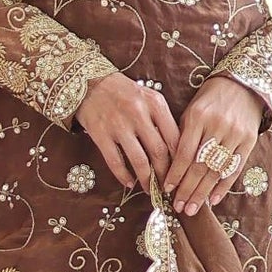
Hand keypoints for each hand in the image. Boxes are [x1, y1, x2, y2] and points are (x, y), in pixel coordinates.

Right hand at [75, 73, 178, 191]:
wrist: (90, 82)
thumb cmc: (125, 92)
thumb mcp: (149, 98)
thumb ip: (163, 120)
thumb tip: (175, 152)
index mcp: (156, 104)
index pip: (174, 138)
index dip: (180, 161)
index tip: (181, 174)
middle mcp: (139, 114)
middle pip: (159, 152)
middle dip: (165, 175)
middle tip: (167, 187)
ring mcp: (118, 124)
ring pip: (139, 160)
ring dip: (146, 180)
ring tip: (150, 189)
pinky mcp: (100, 133)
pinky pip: (115, 161)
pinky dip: (123, 176)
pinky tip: (129, 183)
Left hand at [164, 77, 267, 216]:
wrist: (242, 86)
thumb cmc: (209, 101)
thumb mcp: (191, 111)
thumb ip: (182, 136)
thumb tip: (168, 169)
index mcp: (198, 116)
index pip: (184, 152)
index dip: (175, 174)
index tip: (166, 190)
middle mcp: (218, 126)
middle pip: (200, 165)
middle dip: (187, 190)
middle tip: (178, 207)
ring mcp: (235, 134)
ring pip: (216, 170)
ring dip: (203, 193)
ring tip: (192, 208)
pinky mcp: (250, 140)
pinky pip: (234, 168)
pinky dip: (223, 186)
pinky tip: (213, 200)